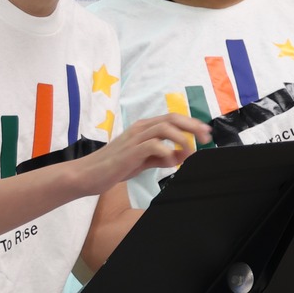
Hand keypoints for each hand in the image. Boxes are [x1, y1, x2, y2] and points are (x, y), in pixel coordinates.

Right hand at [92, 113, 211, 189]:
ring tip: (190, 153)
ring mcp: (134, 138)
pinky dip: (167, 152)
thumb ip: (161, 157)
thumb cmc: (114, 166)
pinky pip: (153, 145)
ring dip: (182, 139)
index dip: (192, 123)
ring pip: (165, 128)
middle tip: (206, 138)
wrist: (87, 174)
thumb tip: (180, 156)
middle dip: (193, 127)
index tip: (206, 133)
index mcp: (144, 128)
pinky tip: (171, 162)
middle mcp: (140, 129)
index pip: (172, 118)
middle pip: (172, 118)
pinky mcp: (130, 151)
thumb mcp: (143, 161)